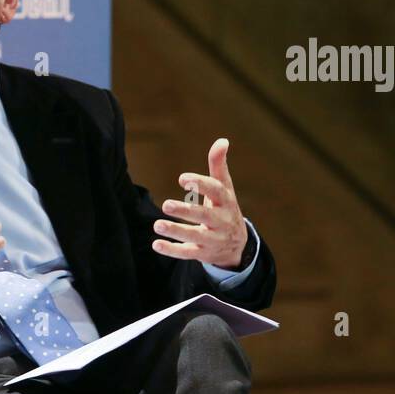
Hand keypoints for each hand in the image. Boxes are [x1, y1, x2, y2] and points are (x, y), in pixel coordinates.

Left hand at [152, 137, 248, 269]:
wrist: (238, 247)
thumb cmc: (225, 209)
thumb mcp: (225, 189)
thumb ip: (219, 166)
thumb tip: (222, 140)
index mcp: (226, 202)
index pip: (217, 191)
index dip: (201, 184)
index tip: (182, 179)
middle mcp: (222, 221)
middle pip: (205, 215)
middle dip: (186, 211)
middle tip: (166, 204)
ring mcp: (213, 239)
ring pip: (195, 236)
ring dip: (176, 231)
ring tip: (157, 224)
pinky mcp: (203, 253)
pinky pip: (188, 253)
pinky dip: (172, 250)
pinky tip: (155, 244)